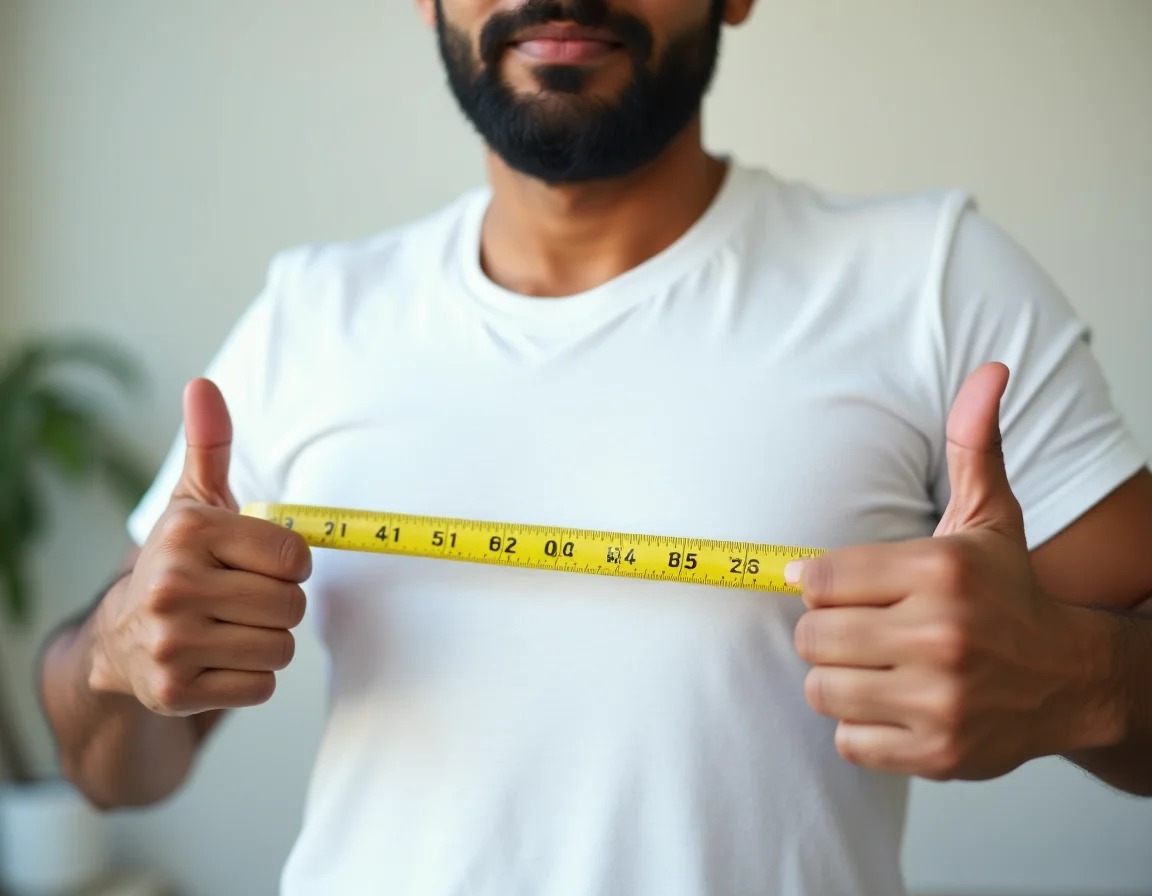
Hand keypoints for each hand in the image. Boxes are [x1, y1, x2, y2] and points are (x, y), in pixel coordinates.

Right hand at [89, 379, 311, 716]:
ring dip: (267, 642)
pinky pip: (262, 687)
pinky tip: (217, 660)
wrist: (121, 638)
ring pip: (281, 648)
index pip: (295, 557)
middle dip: (279, 605)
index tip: (261, 565)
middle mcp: (173, 586)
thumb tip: (203, 385)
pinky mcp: (175, 692)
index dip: (289, 565)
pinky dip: (251, 678)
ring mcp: (170, 643)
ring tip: (228, 629)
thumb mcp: (194, 501)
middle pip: (291, 606)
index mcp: (188, 532)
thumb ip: (210, 444)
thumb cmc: (181, 561)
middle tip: (241, 600)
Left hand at [789, 363, 1113, 780]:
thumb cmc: (1009, 592)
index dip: (822, 586)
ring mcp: (940, 699)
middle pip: (811, 637)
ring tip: (877, 666)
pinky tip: (895, 703)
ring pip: (822, 690)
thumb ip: (973, 446)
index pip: (817, 579)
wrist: (1071, 678)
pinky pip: (849, 741)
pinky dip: (861, 726)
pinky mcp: (938, 752)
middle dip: (827, 632)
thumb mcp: (990, 516)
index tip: (845, 589)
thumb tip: (989, 371)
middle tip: (862, 628)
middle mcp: (940, 635)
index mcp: (939, 570)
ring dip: (839, 680)